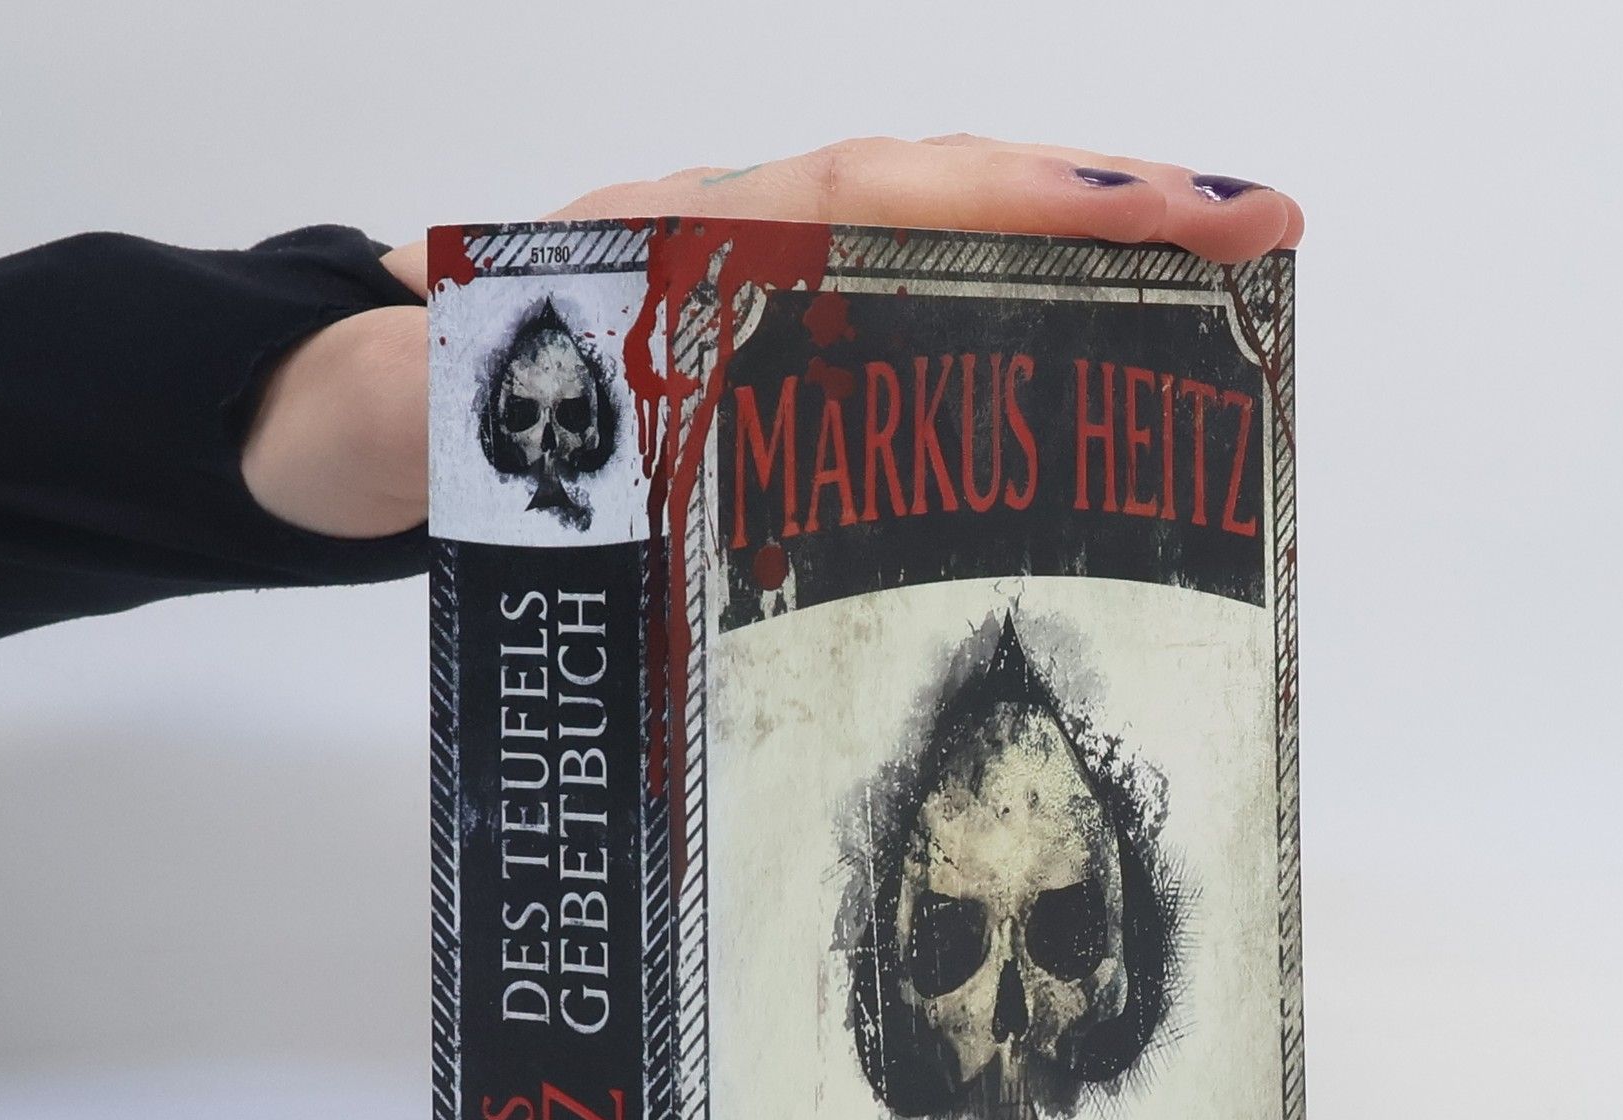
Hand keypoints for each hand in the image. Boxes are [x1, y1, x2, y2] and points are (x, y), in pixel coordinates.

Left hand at [240, 137, 1301, 538]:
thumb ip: (466, 392)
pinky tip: (1073, 374)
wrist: (364, 422)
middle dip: (1106, 208)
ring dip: (1074, 259)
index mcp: (678, 242)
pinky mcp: (769, 351)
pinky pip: (906, 318)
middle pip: (945, 196)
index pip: (881, 195)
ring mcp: (762, 292)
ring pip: (939, 249)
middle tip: (1259, 232)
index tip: (1171, 208)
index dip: (1027, 199)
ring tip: (1211, 296)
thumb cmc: (398, 413)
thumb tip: (523, 370)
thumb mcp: (416, 405)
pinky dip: (1000, 324)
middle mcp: (738, 244)